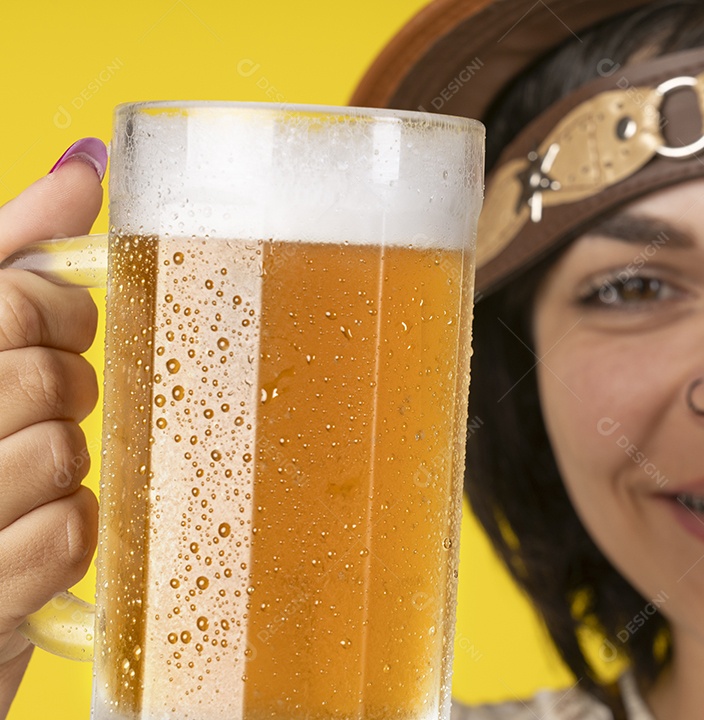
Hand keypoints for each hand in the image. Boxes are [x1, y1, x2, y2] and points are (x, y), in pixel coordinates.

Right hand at [0, 140, 105, 715]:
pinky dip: (70, 533)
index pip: (11, 302)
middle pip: (43, 380)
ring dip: (66, 465)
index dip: (60, 313)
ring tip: (26, 472)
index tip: (63, 328)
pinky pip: (67, 536)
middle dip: (68, 389)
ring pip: (60, 457)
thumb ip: (20, 247)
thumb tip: (87, 161)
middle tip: (49, 404)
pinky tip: (32, 532)